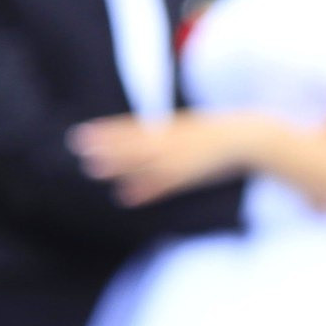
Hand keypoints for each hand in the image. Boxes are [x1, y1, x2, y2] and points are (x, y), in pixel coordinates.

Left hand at [71, 113, 260, 204]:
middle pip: (131, 145)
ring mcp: (178, 159)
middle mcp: (169, 143)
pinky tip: (125, 196)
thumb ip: (162, 140)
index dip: (106, 131)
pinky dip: (145, 189)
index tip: (82, 133)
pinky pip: (163, 183)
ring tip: (91, 167)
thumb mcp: (187, 131)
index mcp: (168, 129)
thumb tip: (143, 150)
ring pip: (142, 162)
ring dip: (118, 164)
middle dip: (105, 146)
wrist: (247, 140)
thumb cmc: (216, 136)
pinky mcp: (187, 176)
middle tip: (77, 145)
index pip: (131, 129)